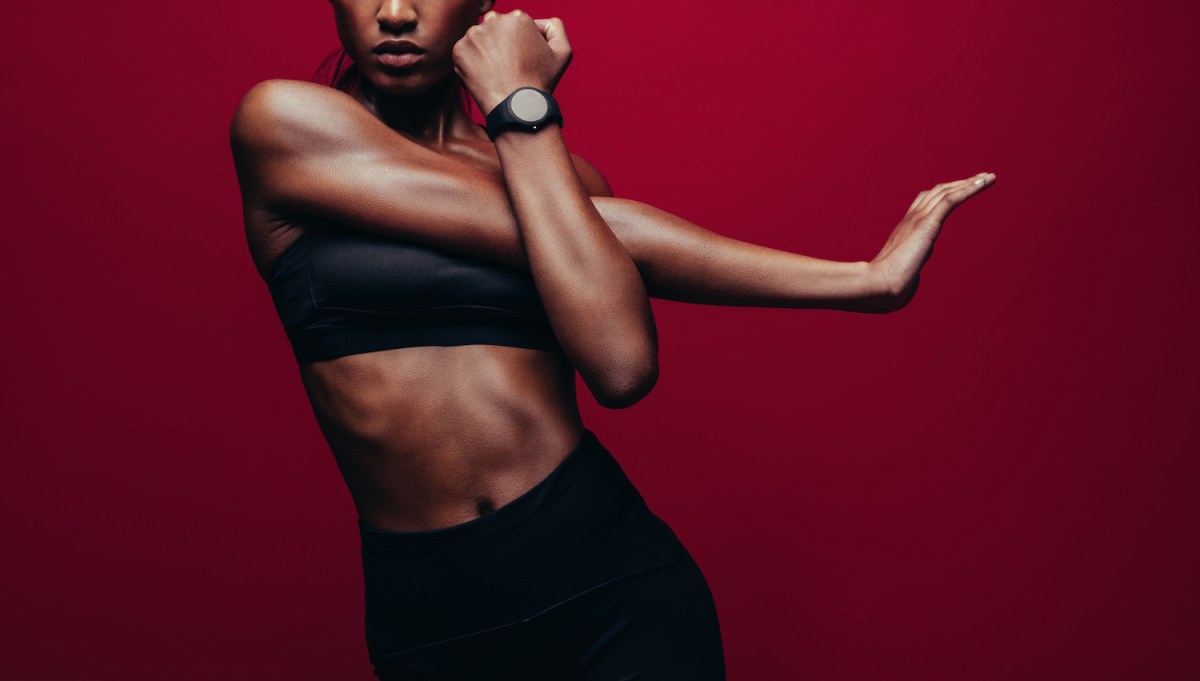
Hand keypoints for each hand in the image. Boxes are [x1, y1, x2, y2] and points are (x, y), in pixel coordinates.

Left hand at [451, 10, 572, 113]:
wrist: (517, 106)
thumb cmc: (541, 81)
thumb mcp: (563, 51)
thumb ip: (555, 27)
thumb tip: (540, 23)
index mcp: (517, 16)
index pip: (515, 26)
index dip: (521, 44)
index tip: (524, 60)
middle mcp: (493, 20)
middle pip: (496, 30)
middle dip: (502, 45)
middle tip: (510, 67)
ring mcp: (473, 34)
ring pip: (480, 41)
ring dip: (486, 53)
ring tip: (498, 73)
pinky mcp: (459, 50)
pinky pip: (466, 54)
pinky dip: (473, 64)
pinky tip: (486, 76)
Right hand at [868, 172, 995, 310]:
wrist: (877, 285)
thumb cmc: (886, 288)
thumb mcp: (902, 277)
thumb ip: (909, 273)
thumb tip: (912, 280)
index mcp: (905, 231)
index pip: (925, 204)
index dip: (943, 194)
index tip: (958, 191)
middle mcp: (911, 220)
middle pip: (938, 192)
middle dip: (960, 184)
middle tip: (980, 178)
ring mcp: (918, 220)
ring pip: (947, 192)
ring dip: (970, 183)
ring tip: (988, 177)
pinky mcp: (927, 224)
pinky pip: (951, 200)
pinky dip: (969, 189)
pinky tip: (983, 183)